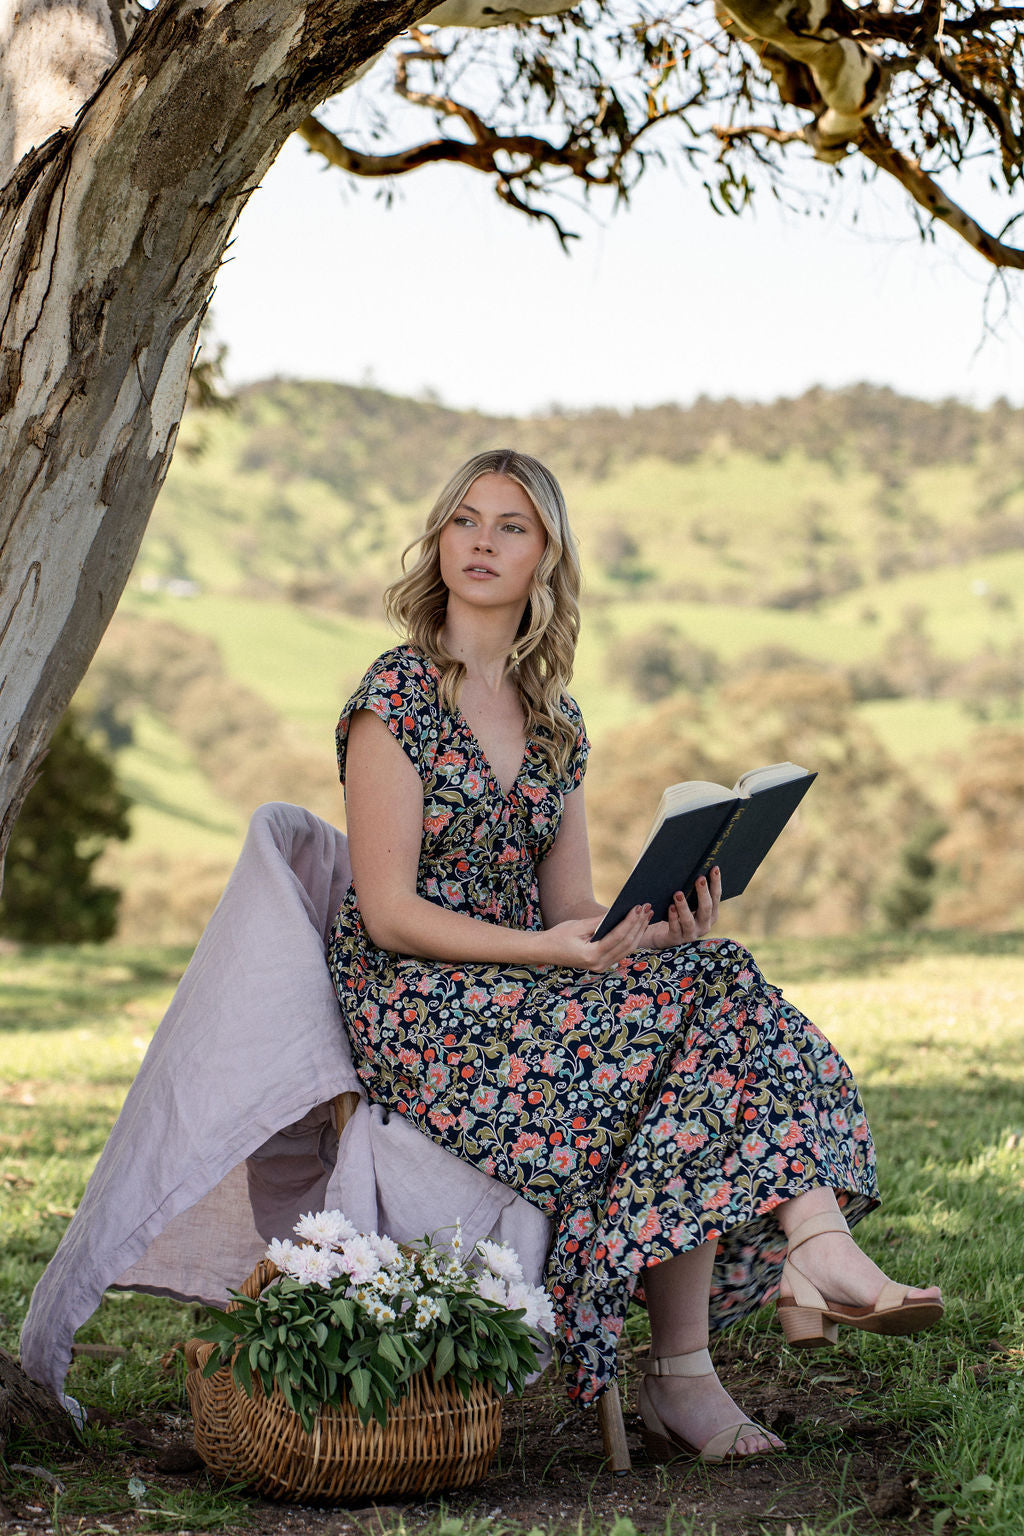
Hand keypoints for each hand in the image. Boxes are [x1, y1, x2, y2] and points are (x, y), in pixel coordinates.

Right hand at [537, 904, 652, 970]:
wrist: (545, 951)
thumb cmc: (559, 936)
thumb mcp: (578, 926)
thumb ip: (599, 922)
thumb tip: (619, 912)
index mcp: (591, 955)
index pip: (617, 936)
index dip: (630, 921)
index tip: (638, 907)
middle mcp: (599, 964)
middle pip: (626, 944)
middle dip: (638, 925)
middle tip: (647, 908)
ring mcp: (602, 966)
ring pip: (628, 949)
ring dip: (638, 931)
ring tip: (646, 915)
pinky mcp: (603, 964)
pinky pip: (622, 951)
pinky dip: (631, 938)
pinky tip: (638, 926)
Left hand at [644, 866, 720, 948]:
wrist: (662, 934)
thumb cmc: (678, 913)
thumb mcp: (688, 902)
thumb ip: (691, 891)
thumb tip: (692, 867)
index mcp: (711, 914)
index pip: (716, 897)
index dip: (716, 882)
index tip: (714, 868)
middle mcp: (704, 925)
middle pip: (706, 908)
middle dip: (703, 892)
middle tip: (699, 878)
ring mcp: (690, 934)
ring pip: (688, 920)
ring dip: (684, 906)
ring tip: (678, 894)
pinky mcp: (676, 939)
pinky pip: (675, 928)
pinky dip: (673, 918)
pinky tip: (670, 907)